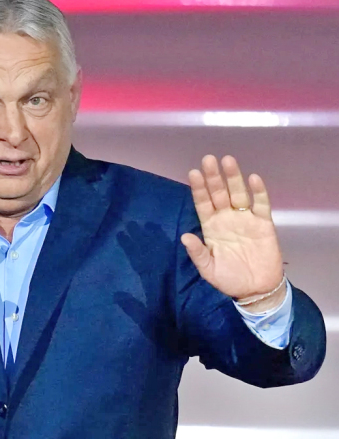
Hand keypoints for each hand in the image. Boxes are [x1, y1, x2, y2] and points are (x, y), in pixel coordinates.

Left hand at [180, 155, 284, 312]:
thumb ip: (198, 253)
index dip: (198, 189)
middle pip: (219, 193)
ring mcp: (245, 219)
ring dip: (233, 178)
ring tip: (228, 161)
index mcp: (211, 227)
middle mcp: (226, 218)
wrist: (256, 289)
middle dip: (214, 177)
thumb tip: (184, 237)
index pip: (203, 203)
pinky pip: (261, 204)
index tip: (193, 173)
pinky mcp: (264, 223)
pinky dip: (258, 192)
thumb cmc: (229, 279)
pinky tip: (253, 179)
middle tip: (208, 159)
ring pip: (238, 194)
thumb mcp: (209, 269)